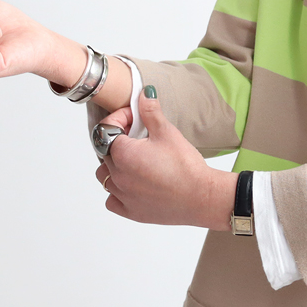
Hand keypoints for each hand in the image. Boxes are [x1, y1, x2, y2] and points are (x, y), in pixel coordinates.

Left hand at [95, 92, 235, 230]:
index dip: (120, 119)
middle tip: (140, 139)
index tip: (135, 119)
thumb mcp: (168, 132)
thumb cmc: (185, 166)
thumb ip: (150, 112)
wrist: (201, 197)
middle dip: (118, 141)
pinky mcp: (130, 211)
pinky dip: (118, 192)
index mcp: (123, 153)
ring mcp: (122, 196)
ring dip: (115, 166)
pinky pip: (112, 200)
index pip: (107, 129)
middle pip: (105, 152)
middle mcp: (117, 175)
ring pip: (105, 176)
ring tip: (136, 162)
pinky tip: (134, 185)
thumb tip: (143, 94)